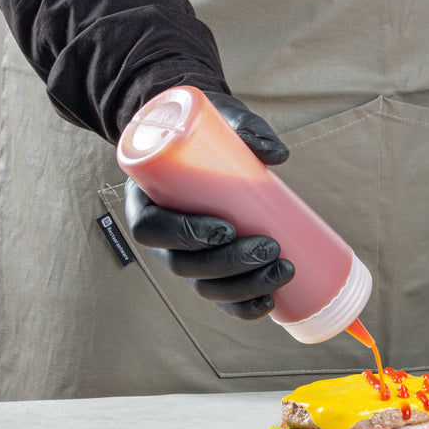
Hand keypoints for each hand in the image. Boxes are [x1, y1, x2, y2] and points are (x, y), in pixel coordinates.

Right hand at [124, 92, 293, 318]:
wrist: (206, 149)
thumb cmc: (209, 135)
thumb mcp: (222, 121)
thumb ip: (247, 129)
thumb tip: (278, 155)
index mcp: (145, 201)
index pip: (150, 229)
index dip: (185, 235)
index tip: (226, 228)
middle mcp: (160, 238)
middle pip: (184, 266)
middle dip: (229, 265)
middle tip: (270, 248)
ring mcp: (184, 258)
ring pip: (205, 287)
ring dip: (243, 287)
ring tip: (282, 270)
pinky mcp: (209, 271)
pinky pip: (220, 299)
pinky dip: (242, 307)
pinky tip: (267, 304)